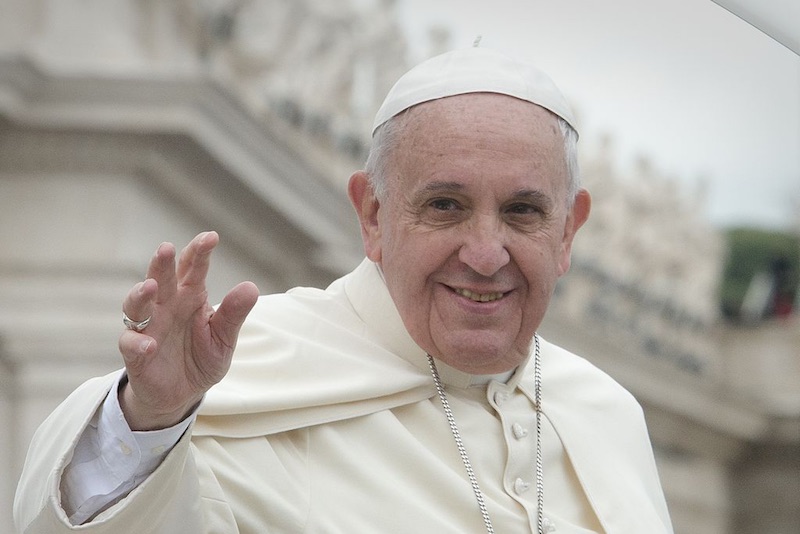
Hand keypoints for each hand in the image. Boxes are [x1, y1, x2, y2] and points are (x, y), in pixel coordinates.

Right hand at [118, 231, 258, 429]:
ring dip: (140, 294)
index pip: (193, 269)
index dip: (199, 252)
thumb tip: (251, 287)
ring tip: (150, 287)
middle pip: (161, 279)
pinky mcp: (136, 353)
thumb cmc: (202, 358)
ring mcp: (148, 328)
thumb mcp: (224, 338)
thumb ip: (233, 314)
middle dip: (162, 263)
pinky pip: (131, 344)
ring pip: (136, 305)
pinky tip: (150, 344)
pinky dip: (138, 342)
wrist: (183, 394)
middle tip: (166, 248)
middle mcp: (166, 307)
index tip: (210, 237)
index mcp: (190, 297)